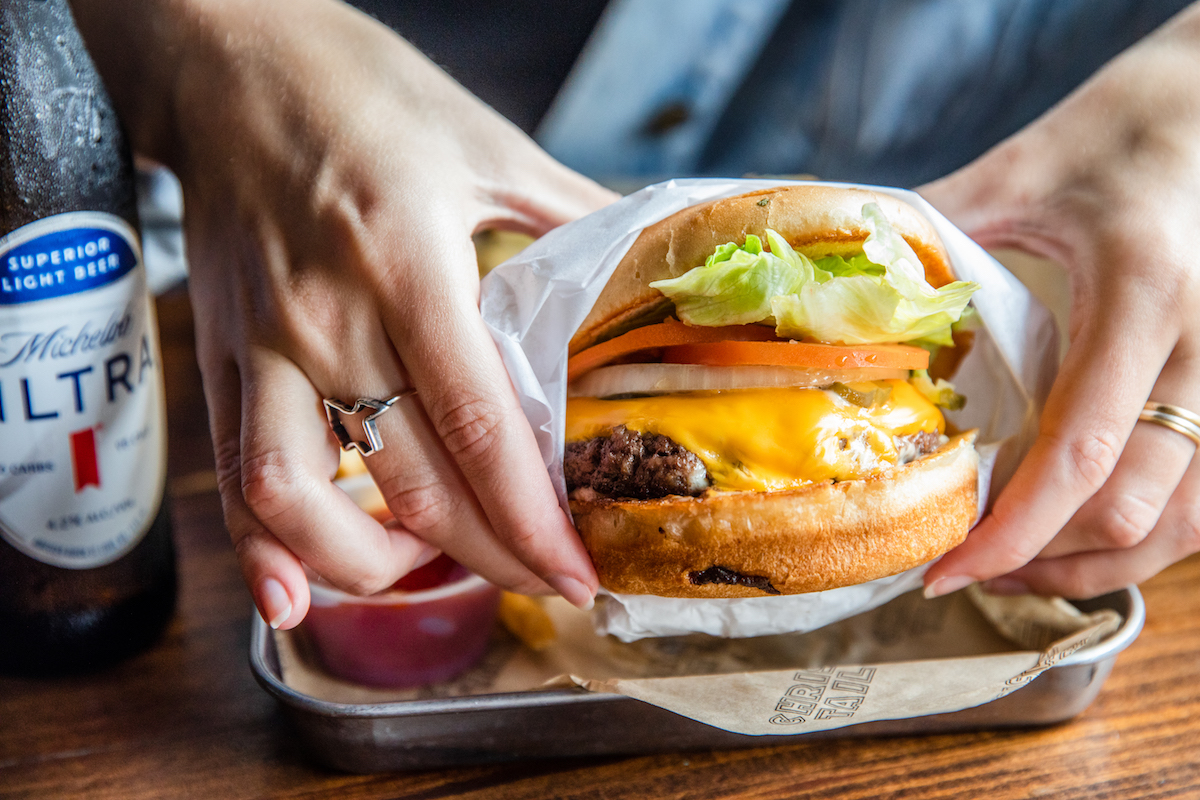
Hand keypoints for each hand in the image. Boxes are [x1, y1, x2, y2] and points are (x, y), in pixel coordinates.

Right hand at [73, 0, 616, 626]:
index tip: (576, 569)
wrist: (230, 60)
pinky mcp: (217, 355)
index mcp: (407, 261)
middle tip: (544, 583)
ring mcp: (261, 344)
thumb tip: (649, 274)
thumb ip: (574, 219)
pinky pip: (227, 475)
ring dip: (375, 566)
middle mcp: (327, 318)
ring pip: (301, 501)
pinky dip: (257, 549)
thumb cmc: (364, 92)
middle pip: (412, 483)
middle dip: (490, 556)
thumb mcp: (488, 144)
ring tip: (435, 566)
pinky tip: (294, 598)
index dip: (531, 517)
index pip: (478, 425)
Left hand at [919, 3, 1199, 598]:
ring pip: (1190, 521)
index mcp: (1146, 294)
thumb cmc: (1132, 123)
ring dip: (1099, 561)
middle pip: (1136, 509)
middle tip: (965, 570)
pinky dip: (1148, 532)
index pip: (1080, 455)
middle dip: (1043, 561)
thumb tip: (854, 293)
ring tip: (1017, 568)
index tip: (945, 569)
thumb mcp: (1027, 165)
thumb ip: (941, 233)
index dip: (1010, 534)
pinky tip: (1084, 530)